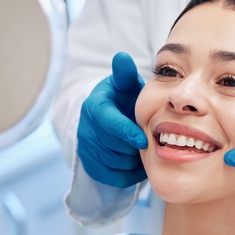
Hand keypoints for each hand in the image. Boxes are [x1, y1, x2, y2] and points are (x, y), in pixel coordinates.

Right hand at [78, 52, 147, 186]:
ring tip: (142, 148)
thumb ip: (125, 74)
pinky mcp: (91, 167)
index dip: (127, 133)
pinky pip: (115, 178)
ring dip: (134, 159)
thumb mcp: (125, 85)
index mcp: (94, 108)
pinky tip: (136, 160)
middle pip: (115, 147)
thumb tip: (122, 57)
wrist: (109, 120)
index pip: (109, 124)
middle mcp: (86, 129)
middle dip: (134, 146)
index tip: (144, 140)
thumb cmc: (123, 100)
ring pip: (117, 164)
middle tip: (148, 140)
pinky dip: (130, 173)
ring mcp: (86, 149)